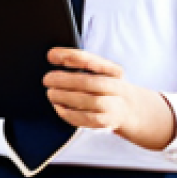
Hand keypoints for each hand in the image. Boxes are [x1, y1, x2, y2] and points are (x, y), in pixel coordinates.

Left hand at [43, 48, 176, 149]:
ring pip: (89, 101)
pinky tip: (59, 107)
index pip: (92, 60)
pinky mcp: (106, 122)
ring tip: (51, 94)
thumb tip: (52, 55)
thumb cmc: (106, 87)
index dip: (70, 57)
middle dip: (65, 80)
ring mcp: (113, 106)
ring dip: (65, 97)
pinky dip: (69, 113)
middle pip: (90, 82)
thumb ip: (78, 62)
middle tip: (47, 79)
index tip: (51, 55)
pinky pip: (86, 119)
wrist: (129, 110)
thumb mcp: (99, 71)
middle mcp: (116, 87)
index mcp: (114, 71)